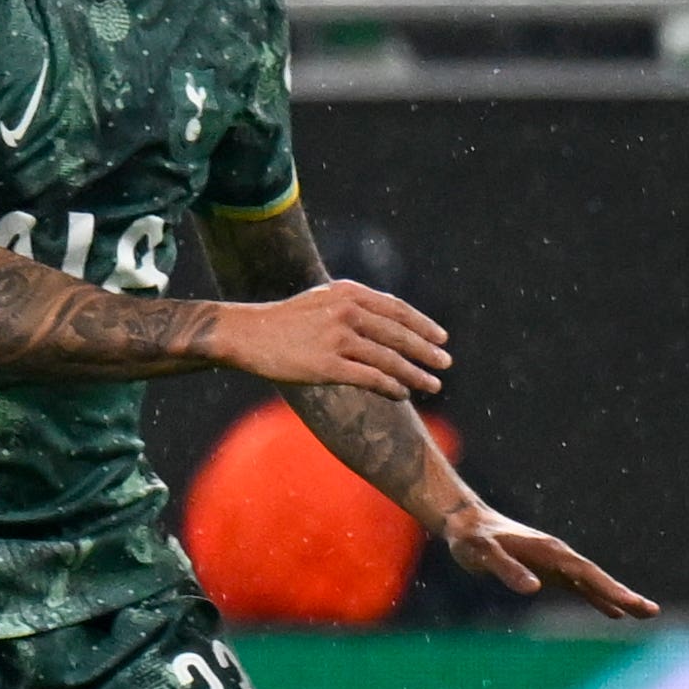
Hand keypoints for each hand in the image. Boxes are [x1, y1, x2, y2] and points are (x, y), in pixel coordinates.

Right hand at [209, 274, 449, 396]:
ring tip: (433, 385)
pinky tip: (402, 394)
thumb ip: (354, 306)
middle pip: (399, 334)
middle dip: (427, 351)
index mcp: (347, 293)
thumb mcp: (321, 301)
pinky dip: (392, 387)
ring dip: (415, 374)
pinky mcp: (326, 366)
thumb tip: (390, 321)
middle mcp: (346, 312)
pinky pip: (371, 378)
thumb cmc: (283, 321)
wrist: (244, 334)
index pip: (397, 309)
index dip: (423, 325)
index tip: (441, 338)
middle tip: (445, 363)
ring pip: (389, 359)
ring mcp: (336, 339)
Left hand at [435, 499, 651, 617]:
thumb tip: (535, 588)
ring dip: (617, 598)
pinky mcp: (548, 572)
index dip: (609, 589)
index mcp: (549, 552)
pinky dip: (597, 599)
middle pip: (598, 578)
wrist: (465, 523)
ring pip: (593, 584)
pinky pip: (579, 588)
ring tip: (645, 614)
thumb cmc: (472, 538)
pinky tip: (613, 612)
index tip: (630, 603)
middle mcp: (559, 557)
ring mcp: (556, 564)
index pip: (586, 573)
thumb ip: (507, 570)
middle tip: (652, 612)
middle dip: (624, 595)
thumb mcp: (483, 554)